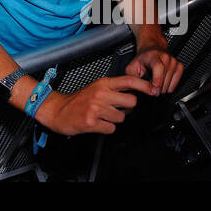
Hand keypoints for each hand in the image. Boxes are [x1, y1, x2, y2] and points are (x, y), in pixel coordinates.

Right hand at [33, 75, 152, 135]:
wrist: (57, 110)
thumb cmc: (78, 100)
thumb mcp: (96, 88)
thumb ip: (113, 89)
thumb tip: (133, 94)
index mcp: (102, 83)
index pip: (128, 81)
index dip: (144, 85)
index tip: (153, 90)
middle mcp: (100, 94)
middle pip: (131, 102)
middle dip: (127, 108)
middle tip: (116, 108)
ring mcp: (96, 108)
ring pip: (121, 117)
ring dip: (114, 120)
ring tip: (102, 116)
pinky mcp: (92, 122)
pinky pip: (111, 128)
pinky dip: (106, 128)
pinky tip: (97, 123)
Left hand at [126, 44, 184, 95]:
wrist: (151, 48)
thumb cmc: (142, 59)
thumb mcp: (132, 67)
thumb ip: (134, 78)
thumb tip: (141, 90)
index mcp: (153, 56)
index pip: (159, 67)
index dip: (157, 80)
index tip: (154, 90)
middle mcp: (166, 58)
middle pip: (164, 79)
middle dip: (156, 88)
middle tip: (150, 86)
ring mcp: (174, 62)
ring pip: (169, 84)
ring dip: (161, 88)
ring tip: (155, 82)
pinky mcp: (180, 66)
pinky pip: (175, 84)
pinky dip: (169, 87)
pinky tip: (162, 83)